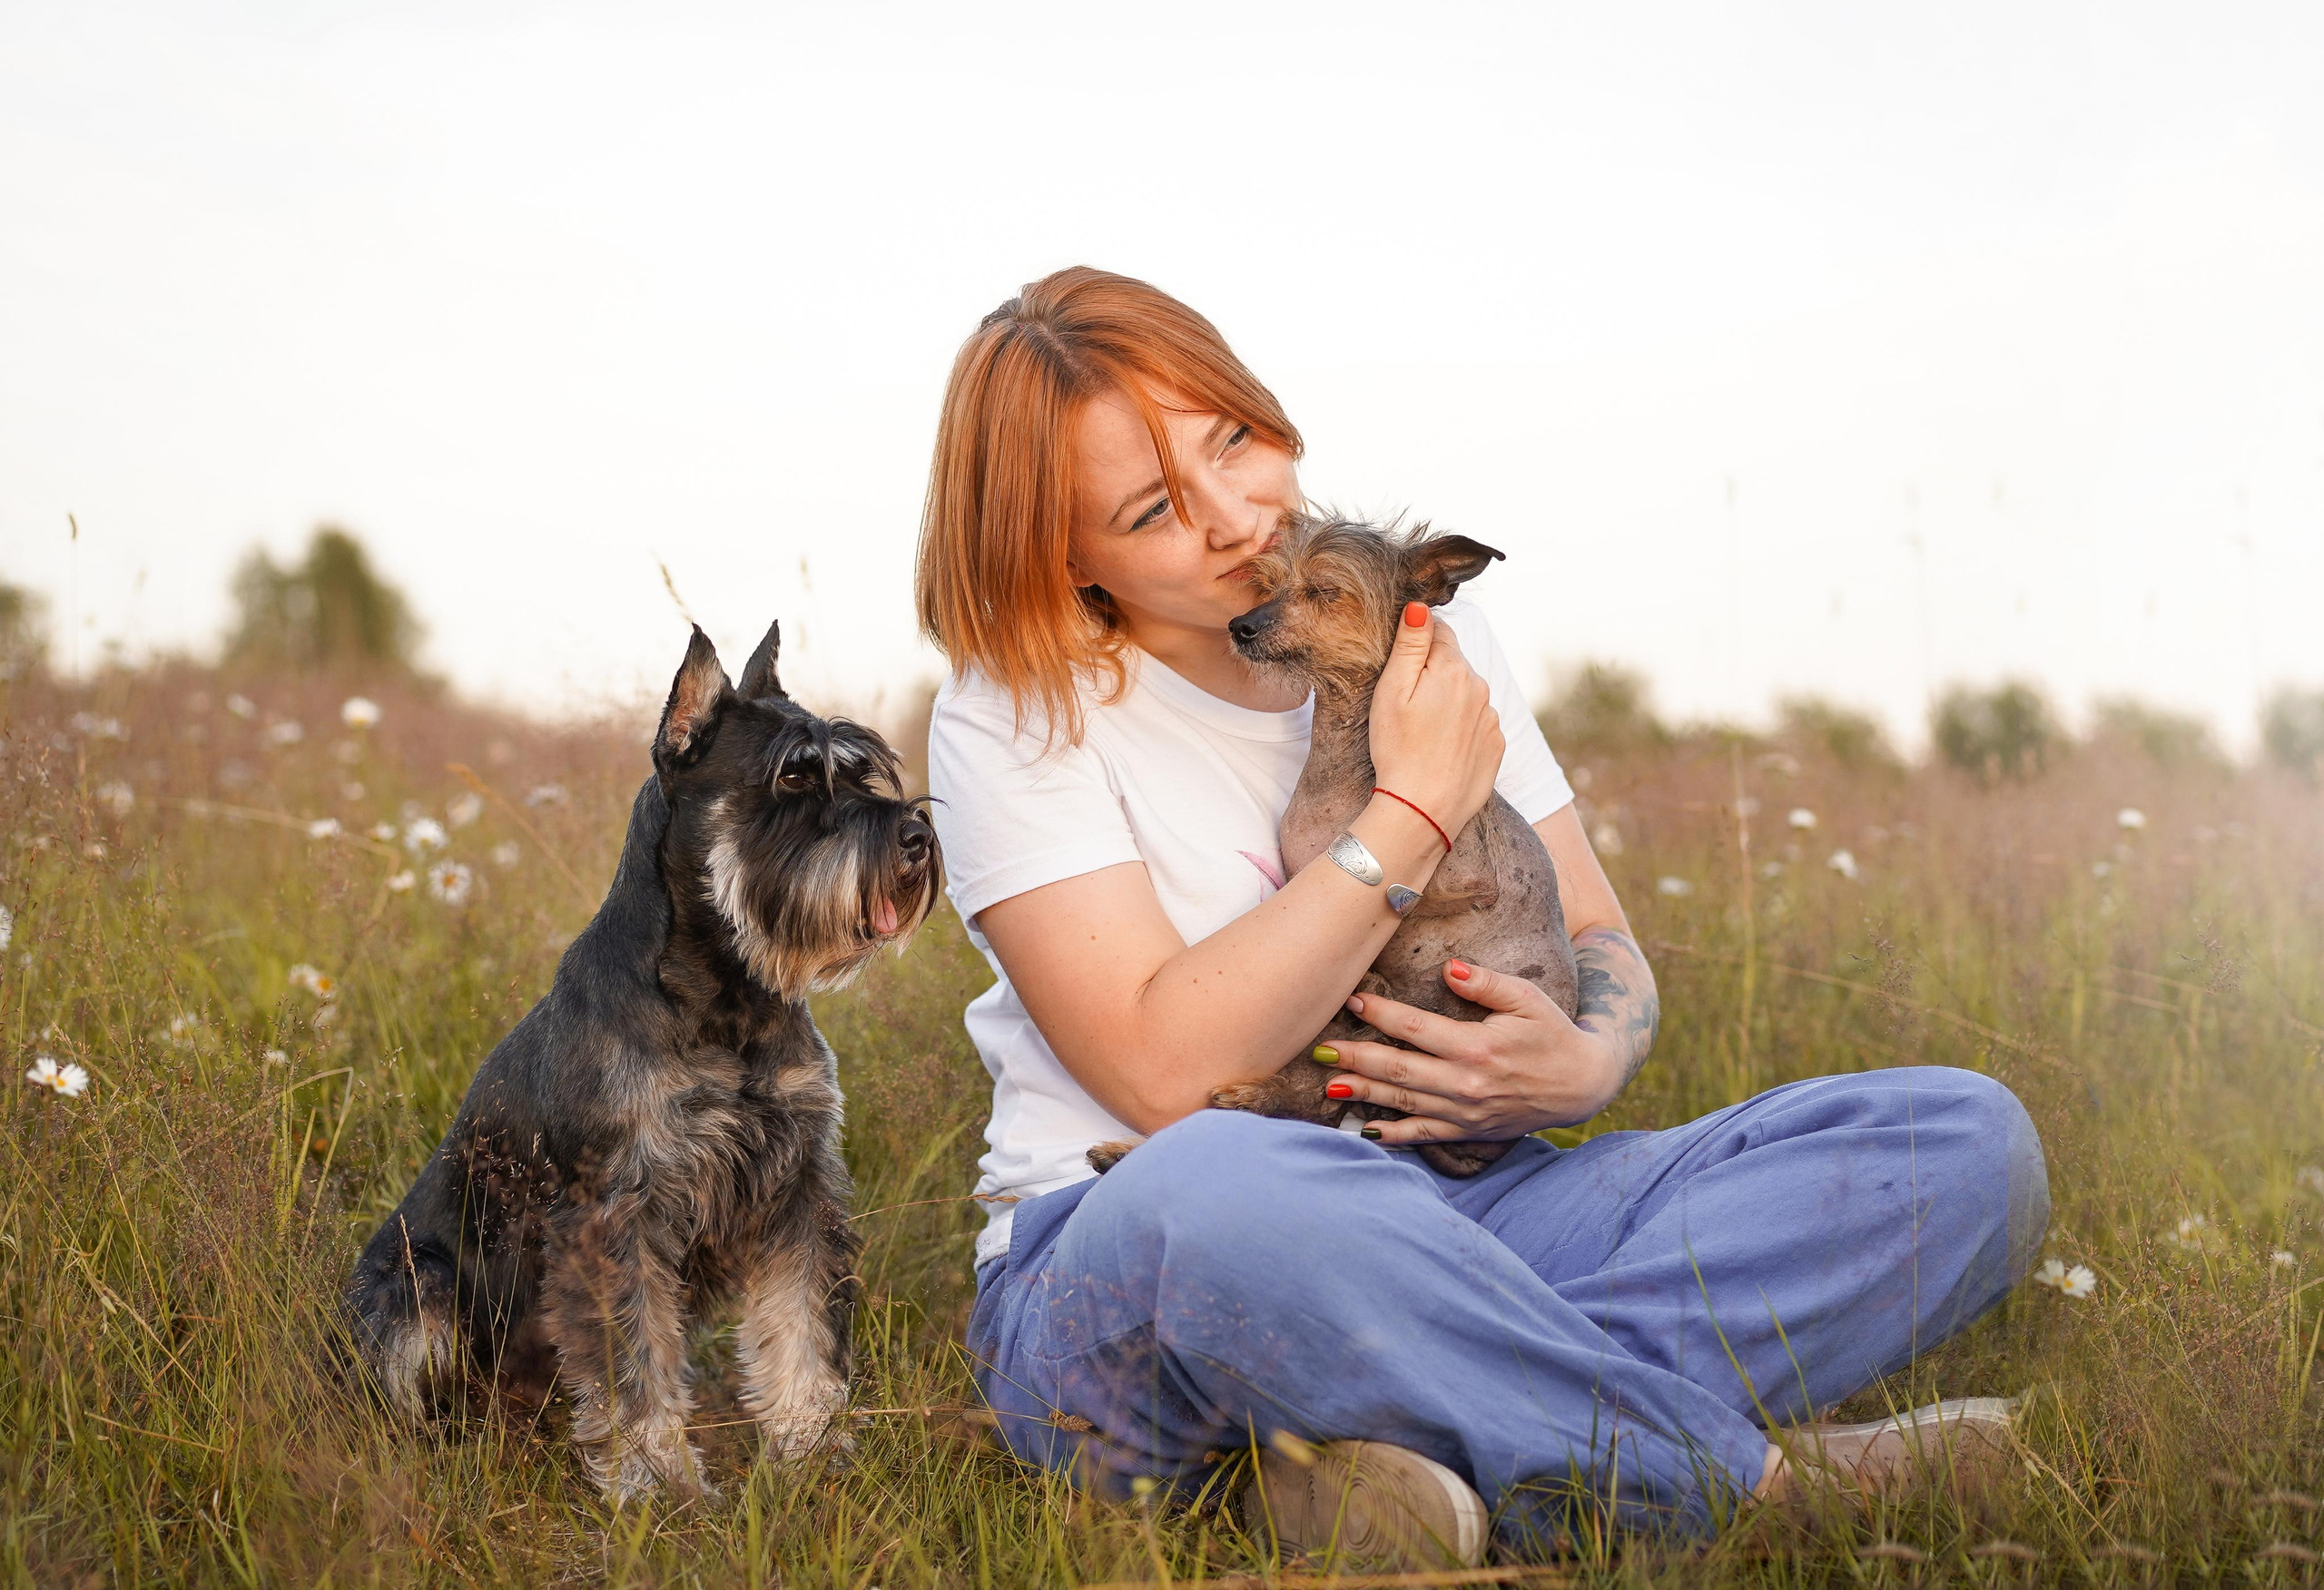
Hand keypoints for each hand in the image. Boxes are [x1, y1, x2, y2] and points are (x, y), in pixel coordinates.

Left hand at [1322, 960, 1623, 1145]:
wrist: (1582, 1084)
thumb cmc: (1552, 1033)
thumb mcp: (1527, 998)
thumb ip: (1485, 983)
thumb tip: (1447, 969)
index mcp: (1476, 1047)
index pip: (1414, 1027)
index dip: (1379, 1014)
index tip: (1350, 1001)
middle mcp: (1465, 1083)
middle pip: (1398, 1068)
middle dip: (1355, 1059)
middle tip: (1319, 1049)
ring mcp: (1464, 1112)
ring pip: (1403, 1103)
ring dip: (1363, 1095)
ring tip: (1328, 1086)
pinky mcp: (1468, 1131)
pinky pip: (1423, 1136)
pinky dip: (1392, 1135)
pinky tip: (1363, 1130)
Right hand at [1367, 605, 1501, 837]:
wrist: (1423, 809)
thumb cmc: (1398, 749)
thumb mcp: (1392, 691)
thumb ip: (1410, 644)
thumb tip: (1421, 606)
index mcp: (1453, 668)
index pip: (1438, 631)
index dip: (1415, 643)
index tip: (1400, 668)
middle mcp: (1480, 687)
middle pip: (1454, 664)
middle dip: (1433, 674)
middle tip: (1406, 706)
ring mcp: (1491, 718)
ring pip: (1466, 694)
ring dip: (1448, 702)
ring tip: (1423, 732)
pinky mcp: (1496, 745)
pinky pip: (1477, 723)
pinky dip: (1461, 729)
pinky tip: (1441, 749)